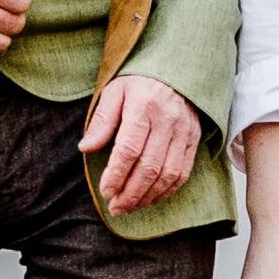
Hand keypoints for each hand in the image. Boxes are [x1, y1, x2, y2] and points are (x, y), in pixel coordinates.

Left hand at [79, 75, 201, 214]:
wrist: (175, 70)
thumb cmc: (138, 82)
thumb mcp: (113, 92)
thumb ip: (101, 121)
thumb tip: (85, 148)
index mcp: (143, 105)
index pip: (129, 148)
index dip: (117, 174)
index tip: (105, 191)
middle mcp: (167, 120)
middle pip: (149, 166)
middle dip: (130, 193)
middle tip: (115, 208)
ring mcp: (184, 131)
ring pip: (168, 174)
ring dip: (147, 197)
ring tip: (129, 207)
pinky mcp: (194, 140)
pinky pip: (183, 172)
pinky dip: (166, 191)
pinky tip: (150, 199)